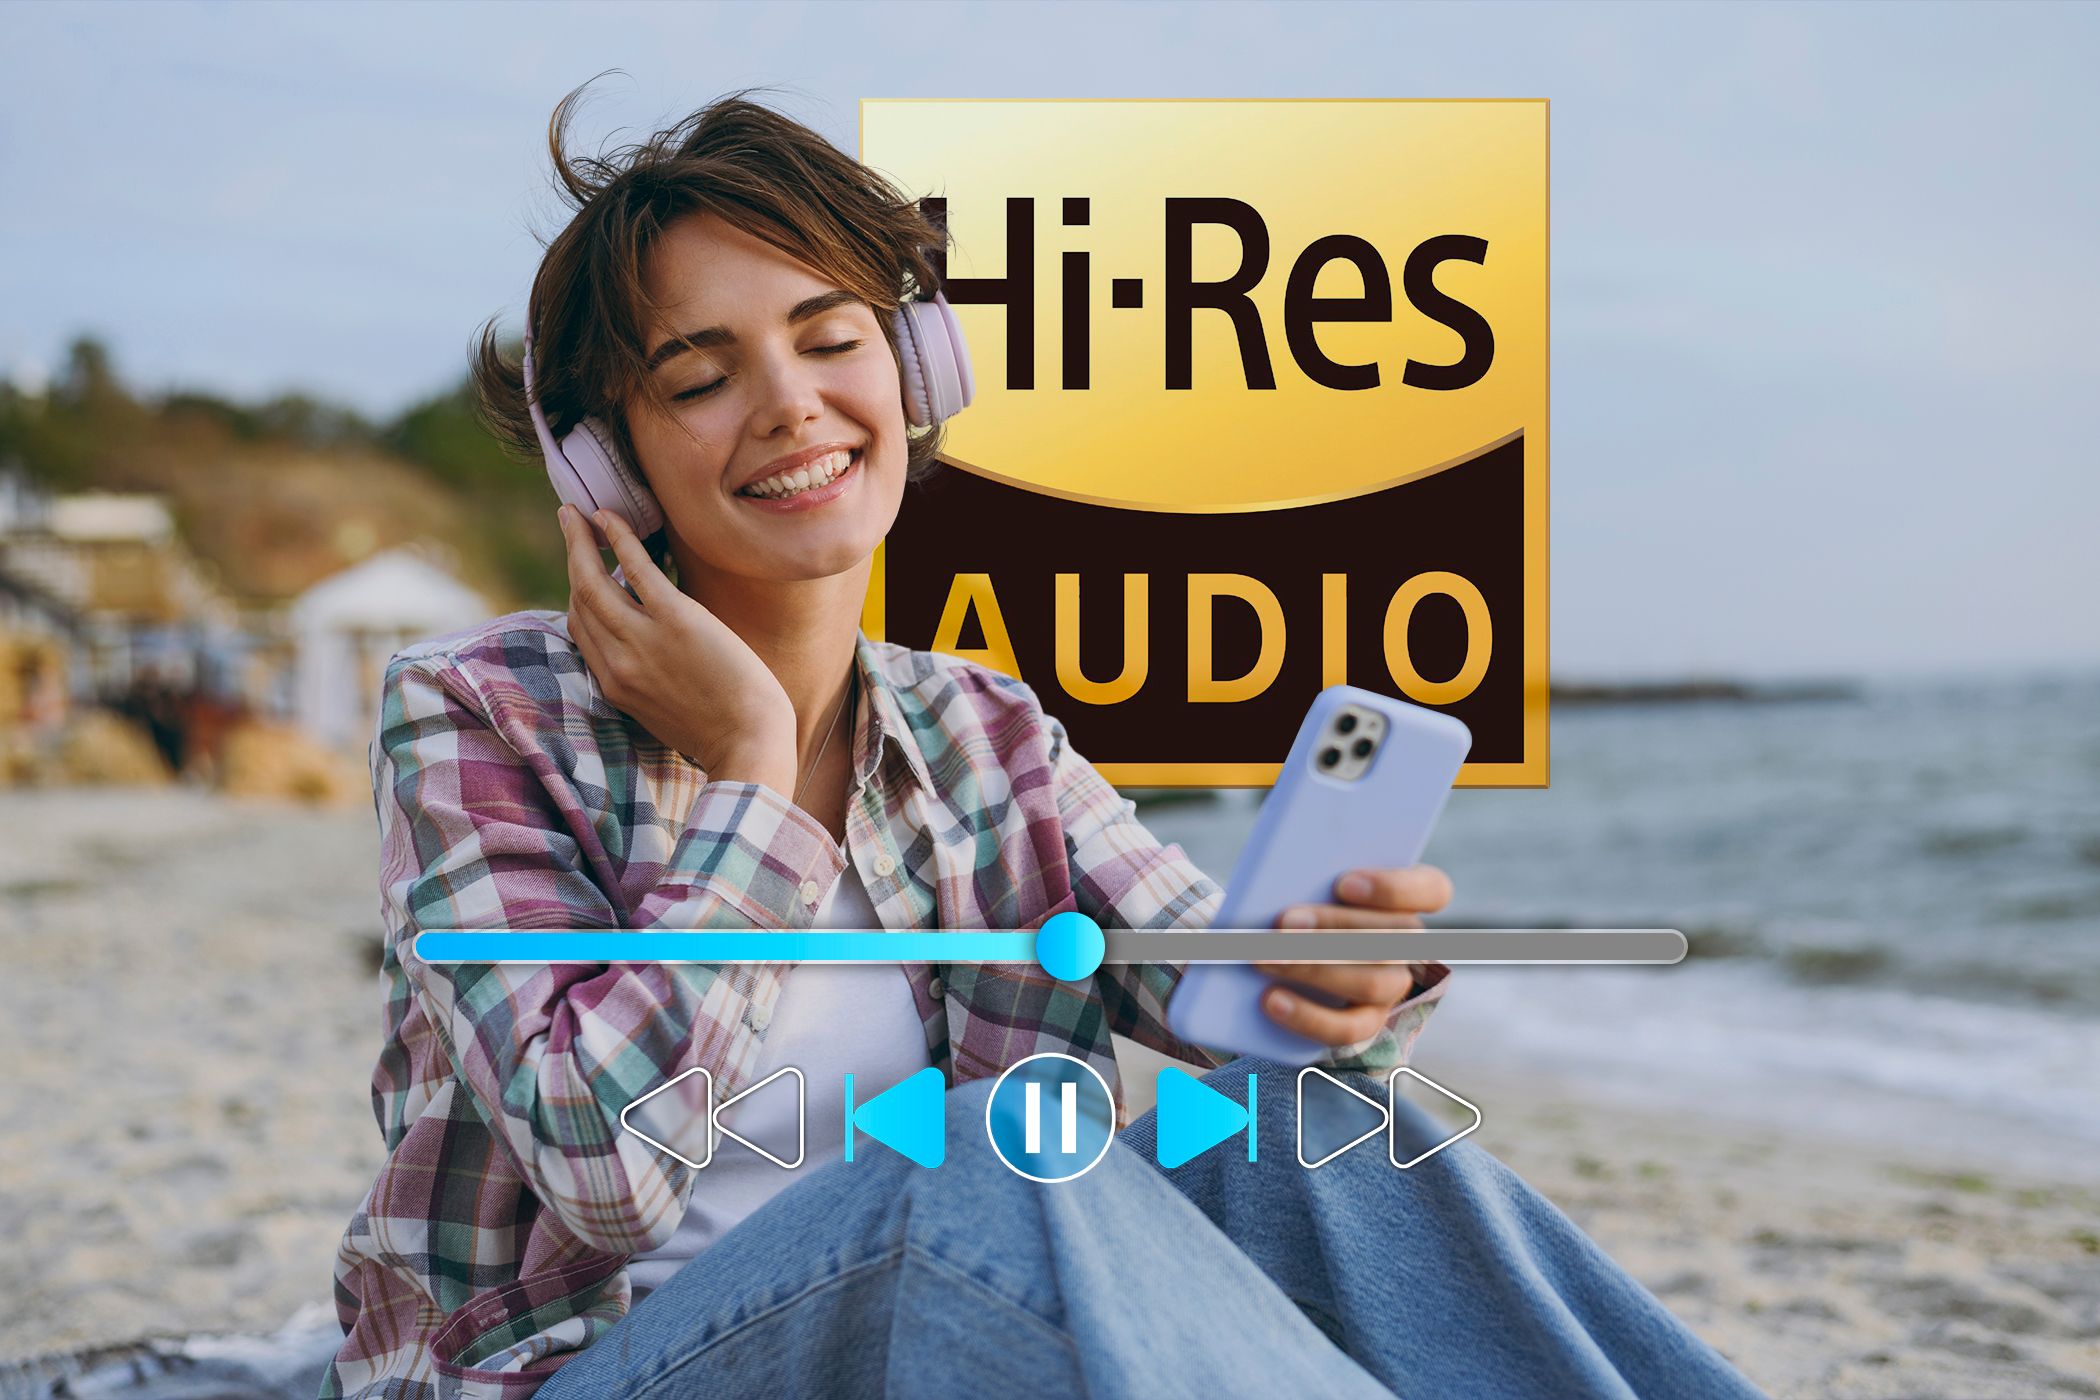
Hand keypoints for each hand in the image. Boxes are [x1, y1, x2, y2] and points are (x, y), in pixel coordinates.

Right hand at [558, 505, 795, 788]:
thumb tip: (656, 655)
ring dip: (580, 541)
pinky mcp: (675, 621)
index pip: (581, 632)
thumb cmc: (725, 733)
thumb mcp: (668, 715)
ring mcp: (642, 641)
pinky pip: (636, 569)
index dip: (577, 594)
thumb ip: (650, 684)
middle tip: (569, 523)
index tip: (583, 568)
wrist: (751, 746)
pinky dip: (618, 539)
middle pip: (580, 601)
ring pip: (592, 582)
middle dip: (571, 558)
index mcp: (615, 687)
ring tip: (577, 513)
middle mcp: (618, 663)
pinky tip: (610, 518)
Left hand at [1254, 864, 1452, 1045]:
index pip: (1433, 890)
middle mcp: (1408, 945)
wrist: (1277, 953)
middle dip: (1335, 927)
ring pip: (1373, 983)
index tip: (1343, 883)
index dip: (1394, 888)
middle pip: (1394, 938)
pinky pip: (1349, 1029)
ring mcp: (1393, 987)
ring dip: (1315, 970)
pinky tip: (1270, 999)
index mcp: (1406, 899)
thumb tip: (1280, 885)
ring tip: (1265, 958)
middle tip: (1284, 922)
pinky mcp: (1366, 1022)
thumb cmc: (1299, 905)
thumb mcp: (1306, 885)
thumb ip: (1308, 878)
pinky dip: (1307, 1015)